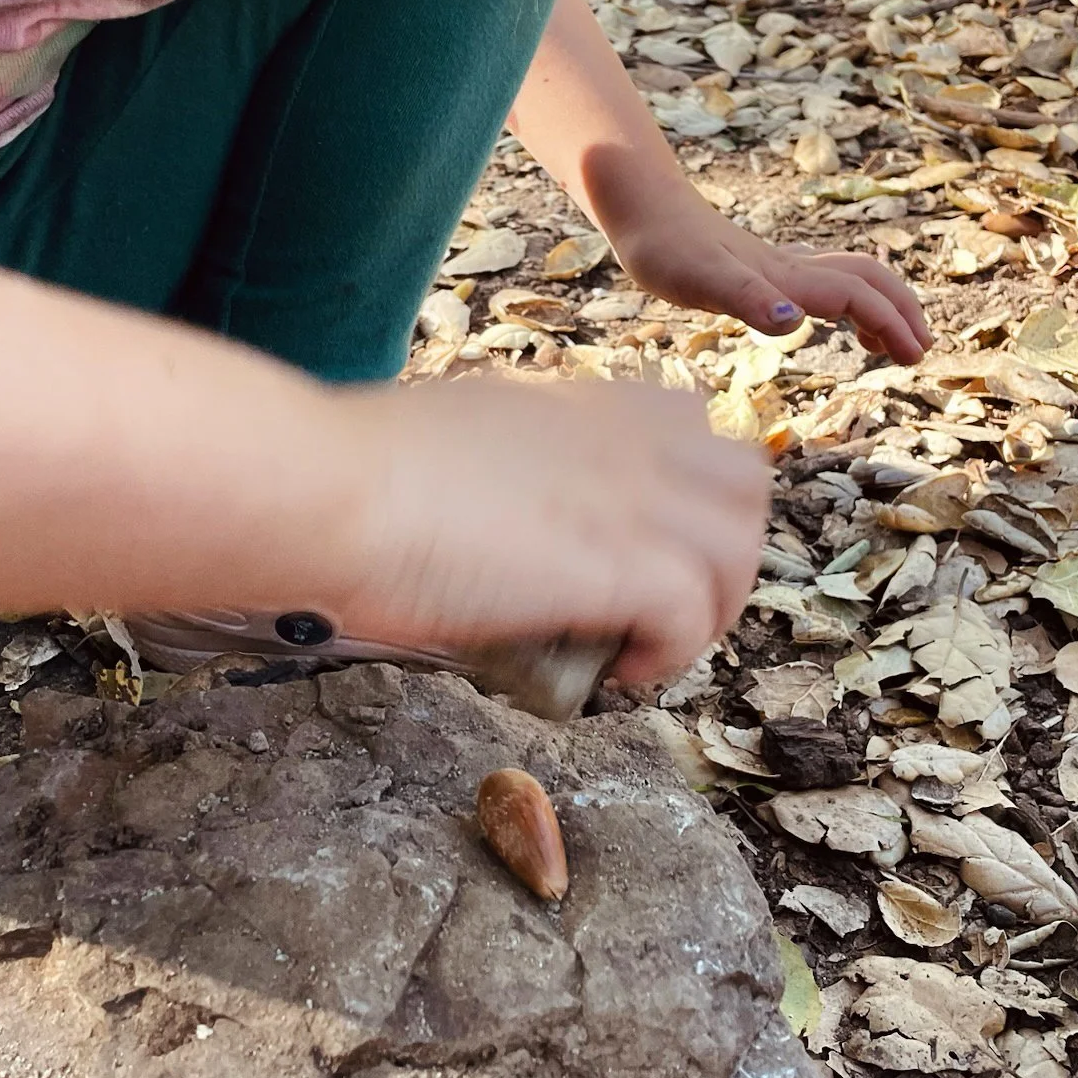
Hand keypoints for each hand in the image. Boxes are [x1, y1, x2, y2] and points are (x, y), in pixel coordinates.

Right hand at [325, 376, 770, 685]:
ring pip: (740, 547)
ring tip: (646, 646)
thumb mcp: (456, 435)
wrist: (331, 488)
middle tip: (666, 605)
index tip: (652, 541)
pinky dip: (670, 652)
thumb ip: (506, 458)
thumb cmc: (354, 469)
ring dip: (708, 607)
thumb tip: (496, 504)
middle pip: (746, 481)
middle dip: (726, 550)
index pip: (696, 424)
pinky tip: (620, 671)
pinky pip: (693, 612)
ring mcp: (628, 496)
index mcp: (580, 406)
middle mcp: (621, 440)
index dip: (694, 491)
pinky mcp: (619, 563)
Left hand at [604, 180, 932, 363]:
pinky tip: (829, 316)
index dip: (890, 322)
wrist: (641, 210)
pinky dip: (842, 300)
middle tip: (919, 350)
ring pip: (847, 277)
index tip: (913, 356)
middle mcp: (790, 269)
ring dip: (877, 305)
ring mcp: (776, 265)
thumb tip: (793, 323)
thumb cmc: (666, 249)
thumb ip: (747, 301)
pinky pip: (819, 281)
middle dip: (900, 310)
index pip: (857, 295)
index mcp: (786, 277)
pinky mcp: (758, 268)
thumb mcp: (701, 282)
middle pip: (867, 278)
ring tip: (888, 342)